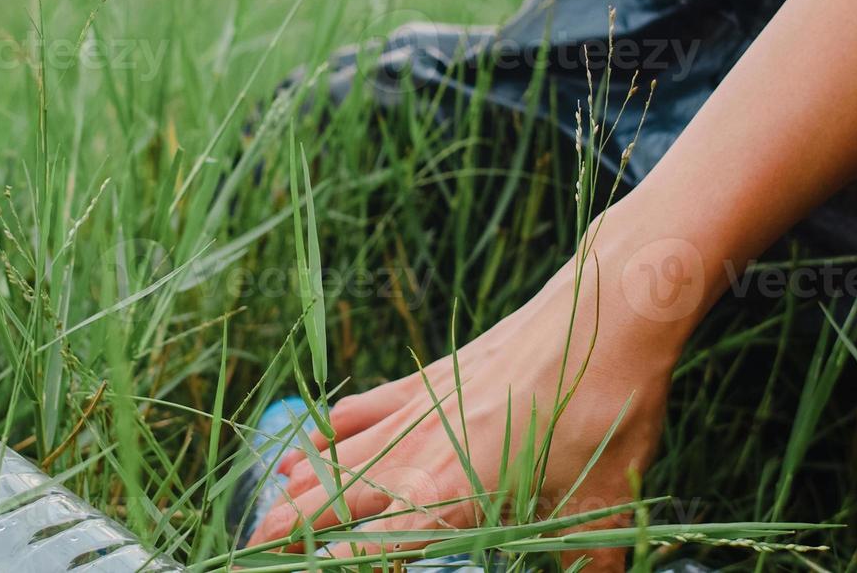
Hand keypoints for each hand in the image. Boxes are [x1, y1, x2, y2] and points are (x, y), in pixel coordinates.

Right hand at [245, 228, 707, 570]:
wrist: (605, 310)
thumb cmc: (606, 409)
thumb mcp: (603, 508)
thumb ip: (586, 568)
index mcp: (455, 497)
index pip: (375, 548)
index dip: (334, 567)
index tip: (298, 572)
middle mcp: (422, 455)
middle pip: (335, 500)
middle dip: (287, 531)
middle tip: (249, 551)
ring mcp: (420, 410)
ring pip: (340, 456)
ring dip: (299, 487)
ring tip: (264, 511)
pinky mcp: (431, 376)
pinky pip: (364, 407)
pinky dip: (332, 427)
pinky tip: (312, 435)